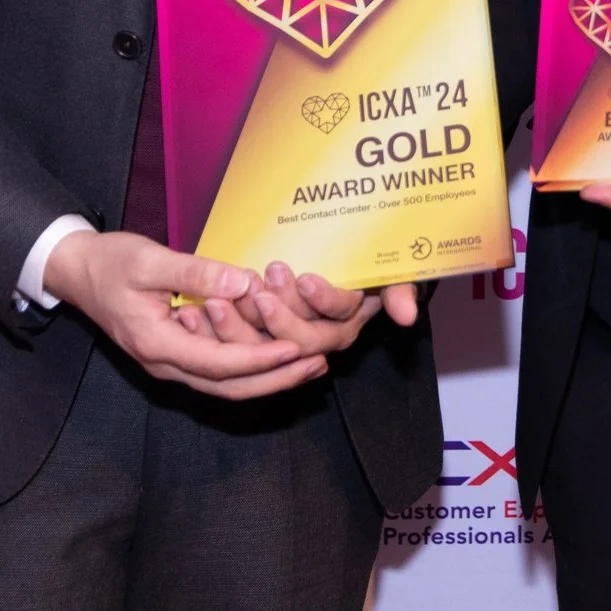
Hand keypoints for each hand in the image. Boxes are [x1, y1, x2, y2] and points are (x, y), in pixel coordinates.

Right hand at [43, 230, 321, 399]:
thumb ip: (196, 273)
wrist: (77, 271)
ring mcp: (169, 363)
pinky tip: (276, 355)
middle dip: (275, 379)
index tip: (295, 348)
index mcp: (156, 343)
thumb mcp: (150, 261)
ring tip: (309, 364)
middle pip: (228, 386)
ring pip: (225, 384)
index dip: (259, 358)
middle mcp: (164, 363)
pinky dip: (250, 368)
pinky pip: (218, 371)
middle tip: (317, 363)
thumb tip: (243, 284)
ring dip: (268, 378)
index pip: (218, 362)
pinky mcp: (176, 354)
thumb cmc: (110, 262)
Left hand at [238, 265, 420, 356]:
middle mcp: (321, 336)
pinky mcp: (260, 334)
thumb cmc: (368, 267)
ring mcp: (289, 336)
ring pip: (267, 344)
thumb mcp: (391, 273)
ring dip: (243, 325)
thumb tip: (407, 316)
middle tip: (259, 289)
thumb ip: (399, 291)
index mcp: (348, 321)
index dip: (324, 300)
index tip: (305, 278)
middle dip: (280, 316)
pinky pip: (241, 341)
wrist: (346, 265)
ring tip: (225, 299)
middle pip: (301, 338)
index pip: (338, 316)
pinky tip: (204, 308)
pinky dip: (223, 328)